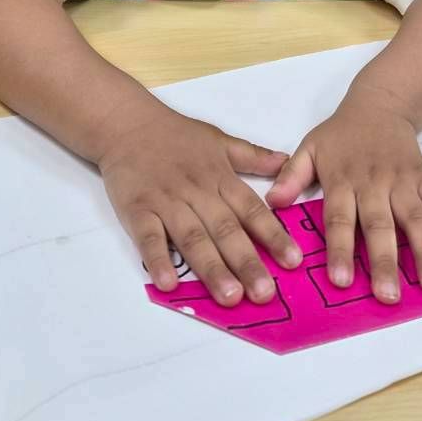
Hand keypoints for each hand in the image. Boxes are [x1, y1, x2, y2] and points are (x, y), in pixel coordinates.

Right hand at [98, 101, 302, 305]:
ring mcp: (167, 202)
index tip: (293, 261)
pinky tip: (169, 284)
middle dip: (247, 263)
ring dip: (212, 269)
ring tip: (230, 297)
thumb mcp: (220, 140)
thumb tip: (286, 161)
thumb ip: (253, 156)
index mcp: (220, 178)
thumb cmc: (176, 135)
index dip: (274, 235)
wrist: (127, 124)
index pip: (252, 210)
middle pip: (226, 230)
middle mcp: (198, 192)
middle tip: (266, 294)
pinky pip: (149, 237)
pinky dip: (159, 259)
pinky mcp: (138, 210)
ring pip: (193, 238)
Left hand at [266, 87, 421, 304]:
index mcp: (343, 180)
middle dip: (385, 262)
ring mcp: (402, 181)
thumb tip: (273, 203)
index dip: (340, 249)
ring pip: (416, 219)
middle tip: (389, 297)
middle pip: (380, 226)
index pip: (340, 219)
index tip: (340, 280)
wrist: (379, 103)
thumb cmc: (341, 134)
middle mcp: (374, 184)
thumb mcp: (309, 147)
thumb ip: (292, 176)